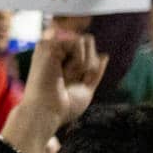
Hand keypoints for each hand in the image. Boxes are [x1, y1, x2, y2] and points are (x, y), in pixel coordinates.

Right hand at [2, 30, 105, 152]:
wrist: (47, 112)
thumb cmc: (63, 106)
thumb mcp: (85, 89)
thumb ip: (95, 72)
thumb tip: (105, 55)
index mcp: (59, 59)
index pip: (89, 49)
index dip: (91, 67)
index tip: (78, 83)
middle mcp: (53, 49)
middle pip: (88, 41)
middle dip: (90, 63)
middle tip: (73, 80)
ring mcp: (49, 45)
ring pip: (85, 40)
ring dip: (83, 63)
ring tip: (66, 76)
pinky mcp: (48, 45)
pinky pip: (78, 42)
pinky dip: (78, 61)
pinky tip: (62, 72)